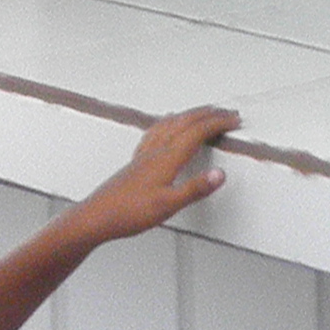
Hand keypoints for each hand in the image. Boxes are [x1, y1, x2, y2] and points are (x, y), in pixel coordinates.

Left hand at [67, 108, 234, 241]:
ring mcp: (145, 153)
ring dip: (191, 114)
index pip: (198, 132)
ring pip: (171, 123)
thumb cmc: (128, 213)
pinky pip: (156, 130)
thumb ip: (195, 189)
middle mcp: (157, 150)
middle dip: (209, 114)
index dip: (218, 123)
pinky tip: (166, 125)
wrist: (96, 217)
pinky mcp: (137, 160)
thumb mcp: (167, 206)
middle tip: (226, 113)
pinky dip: (169, 122)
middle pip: (186, 121)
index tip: (234, 121)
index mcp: (167, 157)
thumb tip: (219, 175)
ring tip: (203, 112)